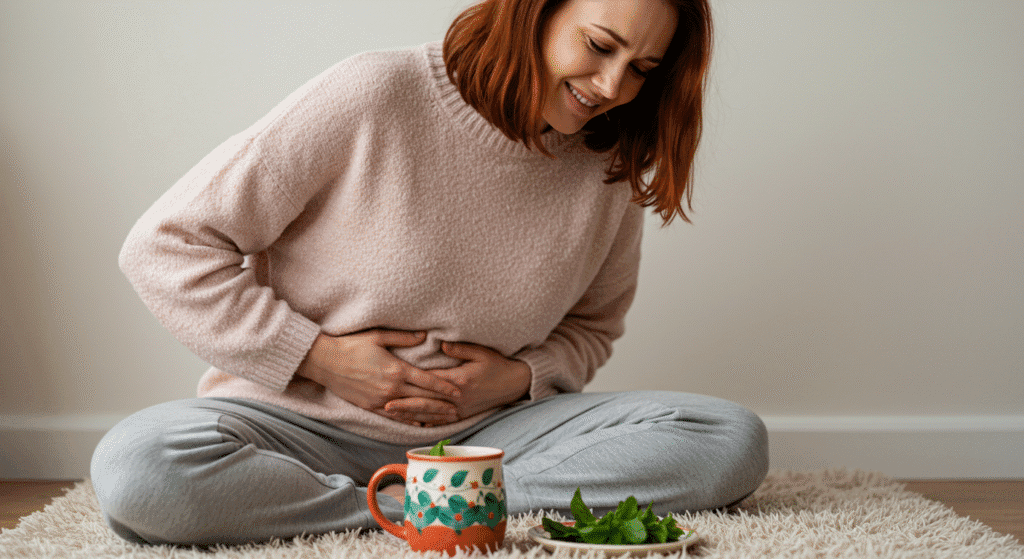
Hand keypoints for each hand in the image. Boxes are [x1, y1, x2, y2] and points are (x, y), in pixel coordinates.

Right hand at [295, 330, 461, 425]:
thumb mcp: (378, 336)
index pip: (427, 381)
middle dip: (442, 405)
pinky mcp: (369, 406)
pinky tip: (419, 424)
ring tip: (444, 420)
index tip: (459, 392)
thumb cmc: (350, 344)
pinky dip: (409, 420)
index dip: (445, 387)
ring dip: (429, 416)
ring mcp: (380, 400)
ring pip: (411, 411)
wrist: (323, 361)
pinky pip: (394, 416)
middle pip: (423, 399)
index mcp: (396, 369)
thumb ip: (404, 338)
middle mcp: (390, 388)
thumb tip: (425, 336)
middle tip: (459, 410)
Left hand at [383, 341, 530, 425]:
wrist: (515, 383)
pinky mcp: (463, 416)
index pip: (432, 381)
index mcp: (460, 380)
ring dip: (411, 415)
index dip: (413, 382)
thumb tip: (440, 343)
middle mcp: (458, 398)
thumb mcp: (481, 352)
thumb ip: (460, 348)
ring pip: (431, 415)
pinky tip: (411, 423)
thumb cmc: (498, 364)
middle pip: (427, 402)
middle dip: (405, 404)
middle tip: (385, 404)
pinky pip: (441, 422)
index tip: (396, 380)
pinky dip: (426, 422)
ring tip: (392, 414)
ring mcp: (460, 410)